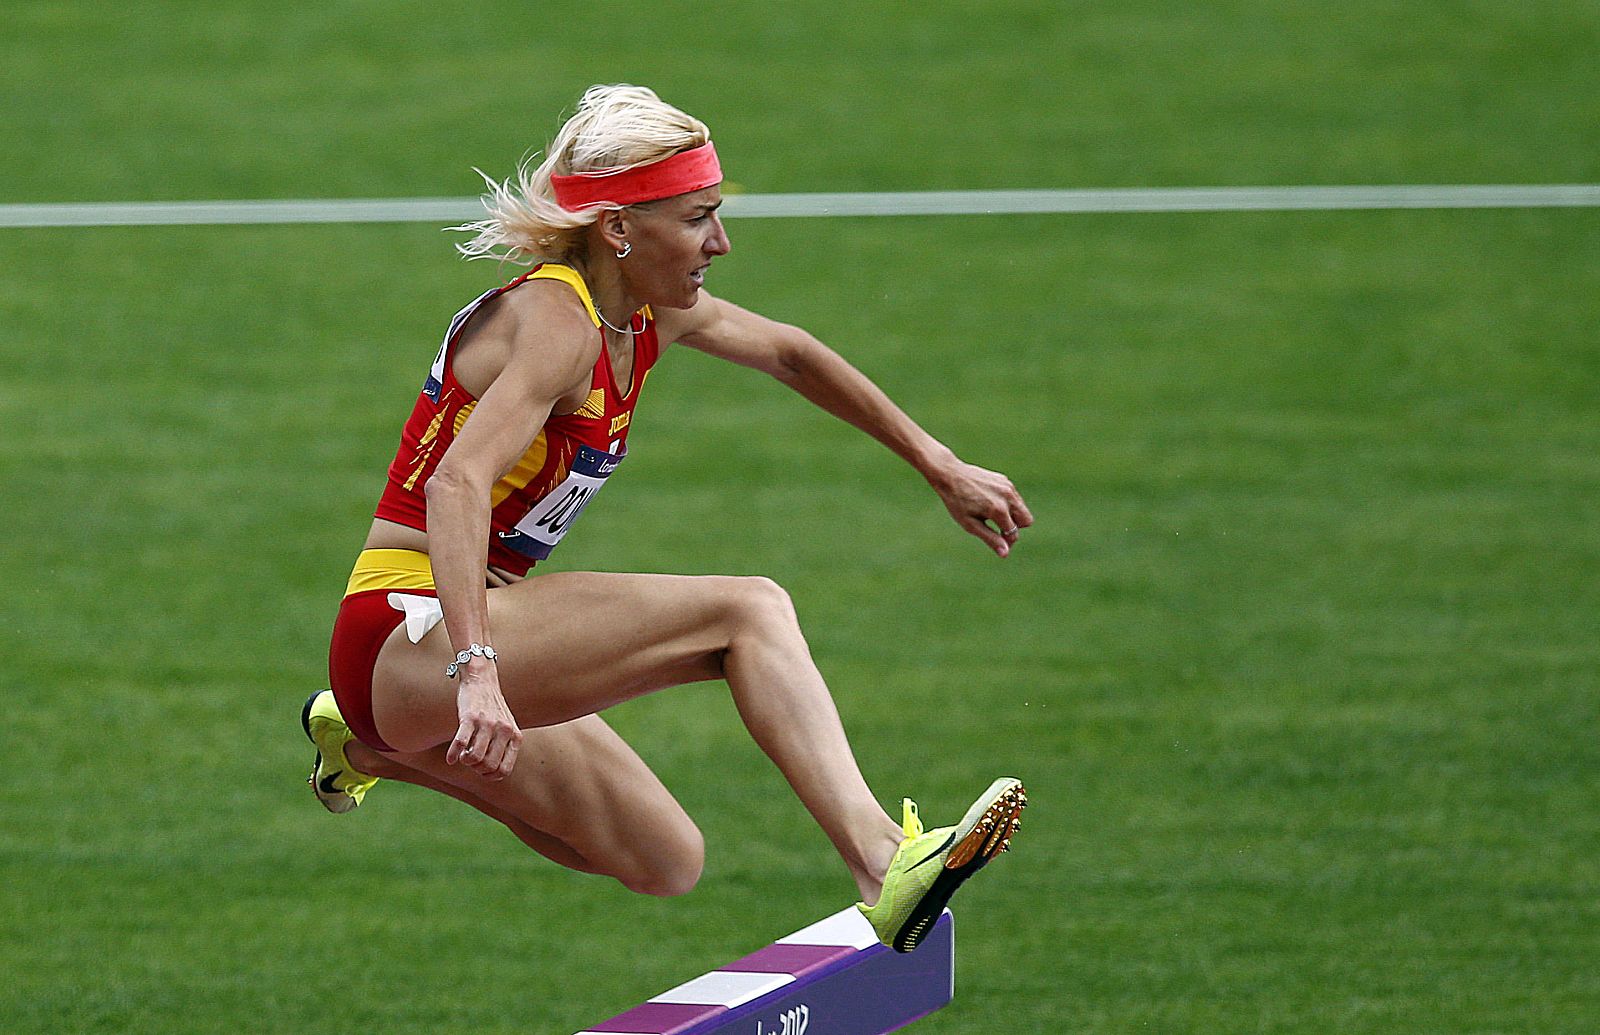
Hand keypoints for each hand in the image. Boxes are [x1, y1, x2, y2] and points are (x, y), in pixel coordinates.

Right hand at [446, 665, 522, 779]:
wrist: (482, 679)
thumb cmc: (493, 708)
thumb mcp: (507, 727)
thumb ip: (505, 746)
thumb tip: (492, 773)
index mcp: (515, 736)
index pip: (504, 769)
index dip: (490, 775)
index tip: (482, 771)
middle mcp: (503, 730)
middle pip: (488, 766)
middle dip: (476, 769)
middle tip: (471, 760)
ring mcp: (487, 723)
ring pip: (475, 758)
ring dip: (465, 761)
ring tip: (463, 756)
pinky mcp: (470, 717)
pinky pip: (460, 742)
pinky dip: (453, 754)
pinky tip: (450, 758)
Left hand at [929, 458, 1033, 556]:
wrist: (951, 475)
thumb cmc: (957, 502)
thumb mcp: (970, 524)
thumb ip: (990, 539)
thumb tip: (1005, 553)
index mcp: (998, 510)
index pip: (1013, 533)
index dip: (1007, 542)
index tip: (997, 542)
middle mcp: (1007, 497)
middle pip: (1027, 520)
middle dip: (1016, 527)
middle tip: (999, 529)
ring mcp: (1008, 487)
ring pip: (1022, 508)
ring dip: (1012, 515)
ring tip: (992, 516)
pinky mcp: (1005, 481)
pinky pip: (1014, 498)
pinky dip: (1007, 504)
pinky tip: (989, 502)